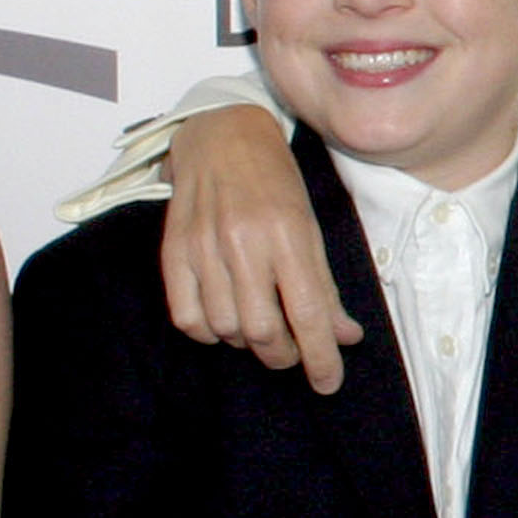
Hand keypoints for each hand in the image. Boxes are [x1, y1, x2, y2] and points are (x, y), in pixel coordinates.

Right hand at [164, 106, 357, 393]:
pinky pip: (186, 318)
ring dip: (246, 342)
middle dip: (283, 355)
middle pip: (263, 331)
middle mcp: (244, 242)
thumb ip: (324, 285)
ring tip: (258, 327)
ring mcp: (203, 247)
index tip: (329, 383)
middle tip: (292, 352)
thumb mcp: (312, 226)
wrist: (222, 135)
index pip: (309, 313)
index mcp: (288, 234)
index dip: (321, 357)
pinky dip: (208, 332)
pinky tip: (223, 320)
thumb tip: (345, 337)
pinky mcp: (172, 250)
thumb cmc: (274, 180)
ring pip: (225, 328)